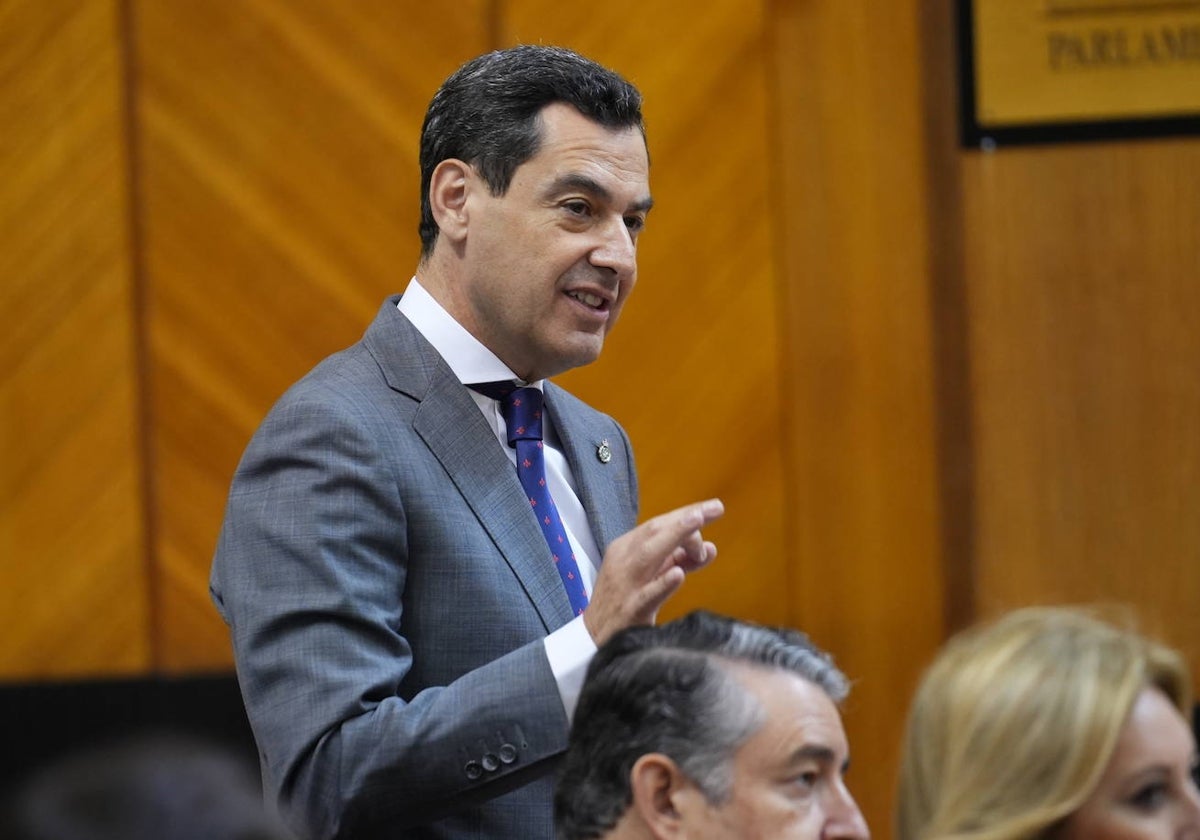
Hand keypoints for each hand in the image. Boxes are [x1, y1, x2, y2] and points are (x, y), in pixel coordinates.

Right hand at [583, 498, 723, 645]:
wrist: (593, 639)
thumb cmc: (624, 603)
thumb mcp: (650, 576)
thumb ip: (678, 561)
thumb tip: (710, 548)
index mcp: (626, 549)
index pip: (658, 525)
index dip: (686, 514)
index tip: (713, 507)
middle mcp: (624, 561)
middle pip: (654, 532)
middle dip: (686, 518)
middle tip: (715, 508)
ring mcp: (626, 585)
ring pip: (649, 555)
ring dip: (675, 536)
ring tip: (697, 522)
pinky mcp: (630, 611)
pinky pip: (646, 595)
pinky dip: (662, 583)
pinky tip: (678, 574)